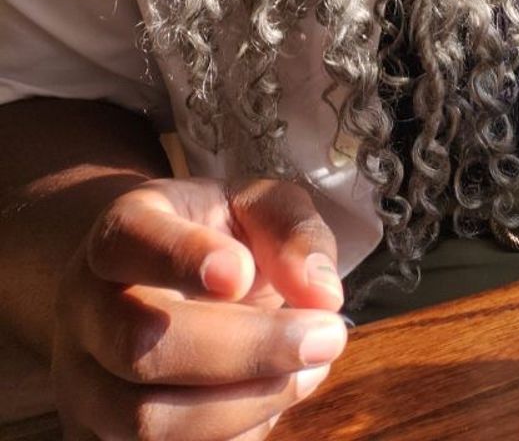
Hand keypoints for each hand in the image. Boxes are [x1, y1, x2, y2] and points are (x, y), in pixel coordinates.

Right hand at [52, 176, 346, 440]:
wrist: (156, 286)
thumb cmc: (217, 241)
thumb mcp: (257, 208)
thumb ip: (292, 232)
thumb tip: (323, 294)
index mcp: (120, 233)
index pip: (128, 240)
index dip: (180, 258)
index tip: (242, 272)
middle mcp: (86, 310)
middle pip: (140, 346)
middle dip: (245, 351)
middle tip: (327, 337)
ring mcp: (83, 385)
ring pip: (147, 421)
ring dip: (246, 404)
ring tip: (310, 371)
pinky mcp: (99, 439)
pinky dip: (233, 436)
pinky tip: (270, 402)